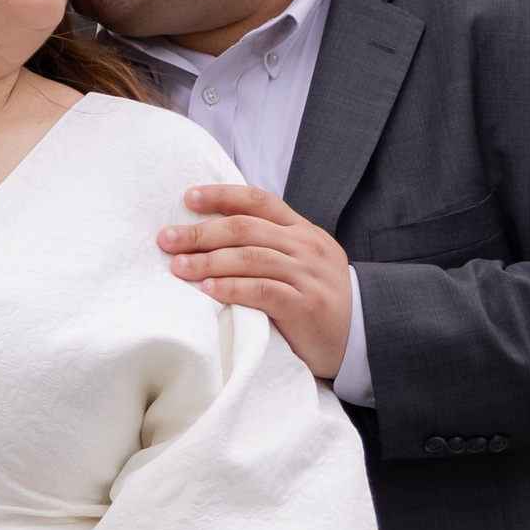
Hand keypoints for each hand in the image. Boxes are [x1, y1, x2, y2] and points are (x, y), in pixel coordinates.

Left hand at [159, 182, 351, 383]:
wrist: (363, 334)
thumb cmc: (319, 298)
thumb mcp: (302, 261)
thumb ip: (270, 244)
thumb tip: (215, 233)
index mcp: (301, 230)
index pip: (258, 200)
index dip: (222, 195)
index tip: (188, 197)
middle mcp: (304, 247)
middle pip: (245, 228)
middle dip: (201, 232)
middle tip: (166, 238)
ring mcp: (306, 275)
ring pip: (250, 258)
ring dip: (208, 261)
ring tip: (178, 266)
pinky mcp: (304, 305)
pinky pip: (262, 291)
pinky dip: (232, 288)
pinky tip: (207, 290)